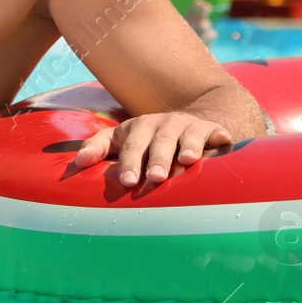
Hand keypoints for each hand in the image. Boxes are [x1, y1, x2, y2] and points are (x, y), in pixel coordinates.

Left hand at [72, 112, 232, 188]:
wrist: (189, 121)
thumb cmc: (148, 138)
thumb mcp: (121, 139)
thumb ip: (98, 147)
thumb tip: (77, 161)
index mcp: (139, 128)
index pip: (131, 146)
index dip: (129, 162)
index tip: (128, 181)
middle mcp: (164, 125)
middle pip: (159, 142)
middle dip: (157, 159)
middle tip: (155, 178)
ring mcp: (189, 126)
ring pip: (188, 136)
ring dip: (188, 147)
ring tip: (186, 160)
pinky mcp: (213, 130)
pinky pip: (218, 132)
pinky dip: (221, 136)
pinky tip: (224, 141)